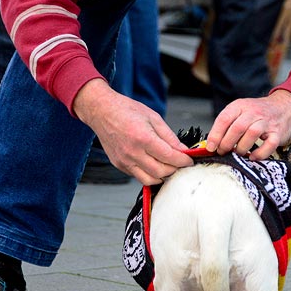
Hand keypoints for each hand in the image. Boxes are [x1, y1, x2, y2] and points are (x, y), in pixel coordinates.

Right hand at [73, 79, 192, 184]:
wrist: (101, 111)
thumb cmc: (126, 110)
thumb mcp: (153, 118)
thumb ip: (169, 137)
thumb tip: (183, 150)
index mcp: (143, 138)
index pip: (170, 157)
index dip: (183, 161)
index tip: (189, 161)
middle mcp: (132, 152)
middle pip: (161, 172)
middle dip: (175, 169)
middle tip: (180, 163)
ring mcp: (124, 161)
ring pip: (150, 180)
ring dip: (162, 176)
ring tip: (168, 166)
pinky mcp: (119, 165)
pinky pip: (138, 176)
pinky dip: (150, 174)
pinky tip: (154, 164)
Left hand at [206, 89, 290, 159]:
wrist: (284, 108)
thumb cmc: (257, 114)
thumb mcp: (240, 112)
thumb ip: (227, 125)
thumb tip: (212, 144)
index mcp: (240, 106)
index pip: (224, 119)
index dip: (215, 135)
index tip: (210, 147)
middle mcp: (254, 112)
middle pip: (237, 127)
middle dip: (227, 143)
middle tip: (223, 152)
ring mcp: (267, 122)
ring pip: (252, 133)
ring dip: (242, 148)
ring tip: (238, 153)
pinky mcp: (278, 133)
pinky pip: (269, 144)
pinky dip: (260, 153)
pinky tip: (253, 156)